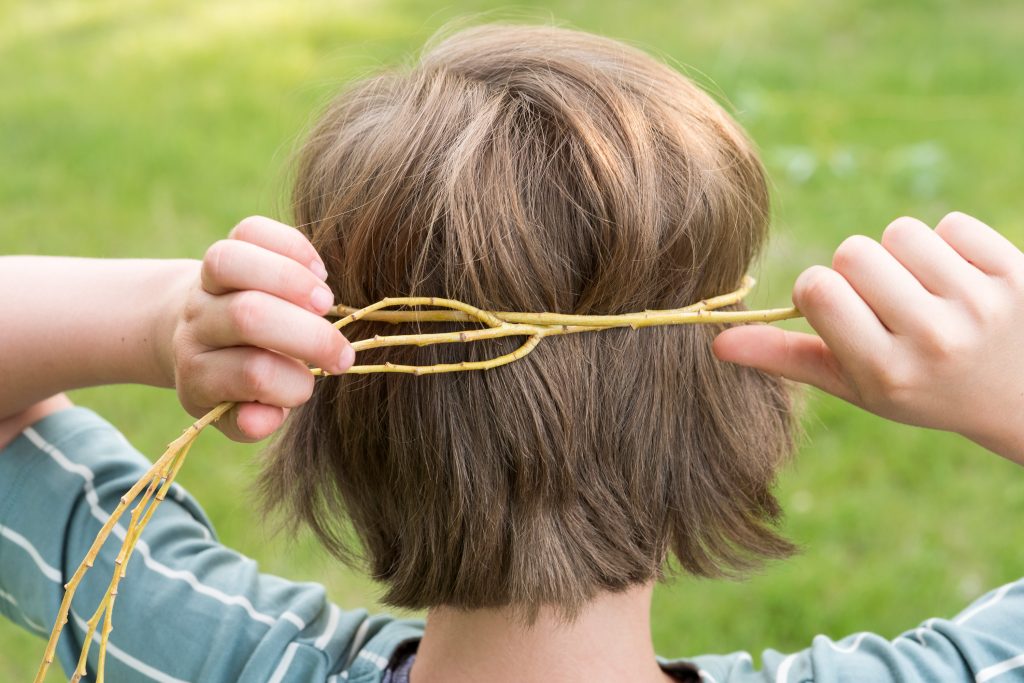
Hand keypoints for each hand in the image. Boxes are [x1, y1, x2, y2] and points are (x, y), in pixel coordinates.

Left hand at [163, 217, 352, 441]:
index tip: (312, 385)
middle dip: (309, 334)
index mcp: (200, 373)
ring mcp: (205, 283)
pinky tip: (318, 272)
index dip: (294, 383)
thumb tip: (261, 421)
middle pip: (249, 316)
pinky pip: (250, 231)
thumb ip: (249, 423)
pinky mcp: (226, 247)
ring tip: (326, 304)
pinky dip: (291, 245)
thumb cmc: (234, 381)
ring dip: (292, 280)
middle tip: (341, 354)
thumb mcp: (234, 413)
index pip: (251, 374)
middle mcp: (197, 324)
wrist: (191, 335)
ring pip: (231, 262)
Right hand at [714, 212, 1023, 462]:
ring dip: (904, 255)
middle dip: (861, 271)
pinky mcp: (1014, 274)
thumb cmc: (921, 388)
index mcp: (884, 371)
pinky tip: (964, 282)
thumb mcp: (855, 385)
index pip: (817, 289)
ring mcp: (979, 305)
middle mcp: (933, 340)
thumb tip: (717, 341)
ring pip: (901, 232)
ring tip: (926, 293)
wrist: (1022, 398)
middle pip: (854, 251)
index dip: (819, 289)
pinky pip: (952, 224)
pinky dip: (950, 246)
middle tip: (888, 304)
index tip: (839, 310)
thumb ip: (787, 359)